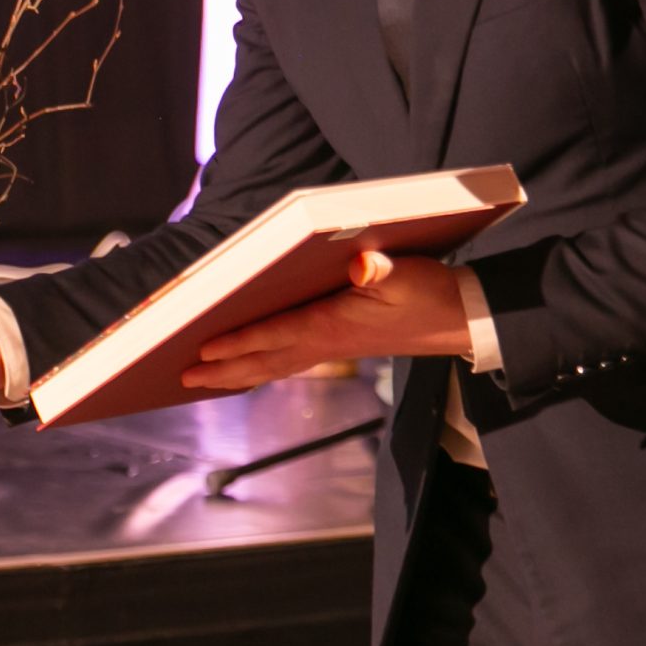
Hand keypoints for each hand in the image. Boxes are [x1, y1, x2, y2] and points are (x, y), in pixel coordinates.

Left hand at [181, 251, 469, 391]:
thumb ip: (383, 269)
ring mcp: (333, 347)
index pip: (276, 335)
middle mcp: (327, 341)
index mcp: (335, 324)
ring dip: (238, 372)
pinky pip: (291, 360)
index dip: (238, 342)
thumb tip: (361, 264)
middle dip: (224, 370)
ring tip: (204, 381)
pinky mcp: (341, 344)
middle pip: (265, 360)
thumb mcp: (409, 275)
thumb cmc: (432, 295)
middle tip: (184, 379)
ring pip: (275, 365)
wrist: (461, 321)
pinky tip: (251, 368)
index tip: (202, 351)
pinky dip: (263, 365)